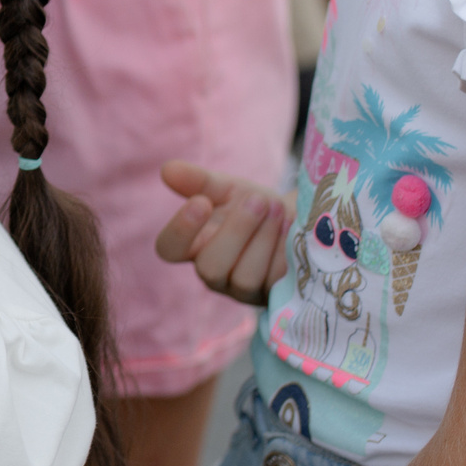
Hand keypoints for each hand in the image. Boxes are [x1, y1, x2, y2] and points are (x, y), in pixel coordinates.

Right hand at [154, 160, 290, 303]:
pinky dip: (283, 251)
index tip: (201, 202)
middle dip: (235, 232)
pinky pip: (275, 281)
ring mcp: (243, 290)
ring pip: (244, 278)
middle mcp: (214, 273)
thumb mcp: (227, 188)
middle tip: (257, 200)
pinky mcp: (273, 296)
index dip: (180, 230)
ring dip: (263, 240)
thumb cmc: (255, 204)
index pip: (169, 249)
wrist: (297, 218)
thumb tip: (167, 169)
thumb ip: (198, 180)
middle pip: (209, 268)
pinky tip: (291, 227)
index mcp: (194, 246)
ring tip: (277, 209)